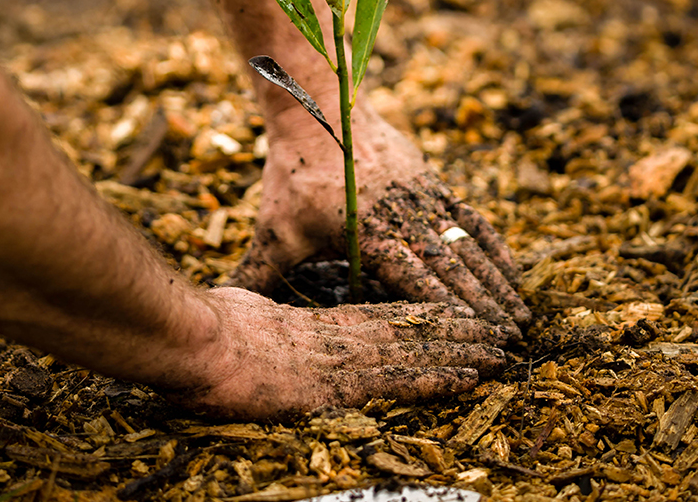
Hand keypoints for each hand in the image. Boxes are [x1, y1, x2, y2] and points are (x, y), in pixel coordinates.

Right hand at [163, 287, 507, 418]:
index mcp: (312, 328)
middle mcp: (337, 340)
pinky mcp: (343, 384)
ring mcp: (342, 360)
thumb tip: (242, 322)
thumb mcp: (230, 321)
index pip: (377, 319)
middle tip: (496, 330)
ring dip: (460, 351)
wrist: (199, 346)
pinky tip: (469, 377)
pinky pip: (402, 380)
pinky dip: (439, 377)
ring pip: (416, 351)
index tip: (450, 312)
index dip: (418, 317)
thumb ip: (249, 323)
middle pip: (407, 331)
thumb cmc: (205, 336)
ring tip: (498, 350)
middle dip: (454, 331)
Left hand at [228, 104, 529, 335]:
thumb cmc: (294, 173)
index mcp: (368, 234)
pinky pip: (468, 217)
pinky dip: (492, 244)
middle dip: (483, 306)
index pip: (416, 282)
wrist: (318, 109)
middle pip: (451, 268)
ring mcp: (421, 197)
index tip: (474, 341)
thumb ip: (260, 272)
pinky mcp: (429, 181)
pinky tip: (511, 267)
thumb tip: (230, 305)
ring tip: (520, 314)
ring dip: (495, 280)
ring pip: (466, 244)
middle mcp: (402, 216)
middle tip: (512, 342)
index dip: (449, 313)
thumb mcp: (275, 227)